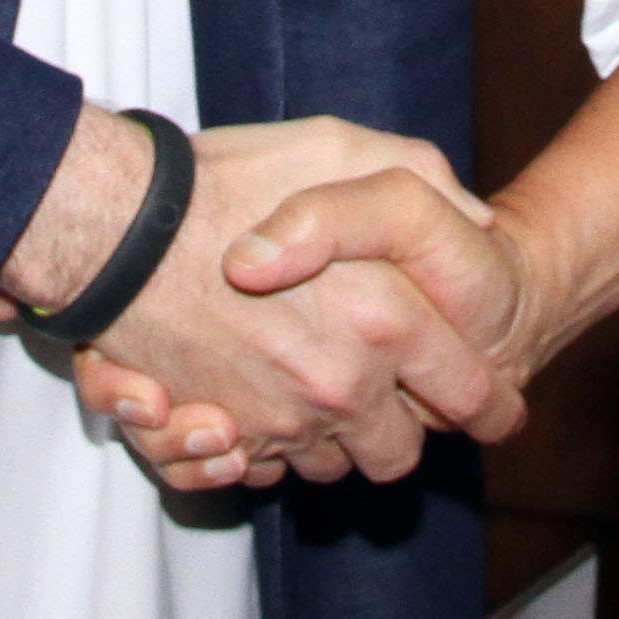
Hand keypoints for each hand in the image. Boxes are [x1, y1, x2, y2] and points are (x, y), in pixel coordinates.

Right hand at [0, 114, 519, 482]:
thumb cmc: (229, 181)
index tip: (500, 413)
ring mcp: (283, 420)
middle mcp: (343, 384)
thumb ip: (423, 180)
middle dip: (400, 435)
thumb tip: (478, 217)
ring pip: (333, 470)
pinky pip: (270, 471)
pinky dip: (272, 450)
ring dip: (332, 443)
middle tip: (394, 406)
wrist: (118, 229)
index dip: (493, 407)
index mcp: (388, 319)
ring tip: (321, 397)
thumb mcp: (342, 147)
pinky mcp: (228, 438)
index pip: (471, 394)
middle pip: (399, 454)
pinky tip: (264, 404)